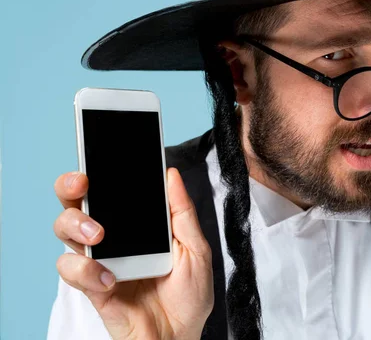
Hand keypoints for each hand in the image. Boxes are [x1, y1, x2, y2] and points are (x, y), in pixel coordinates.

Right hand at [53, 168, 213, 339]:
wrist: (180, 336)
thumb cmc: (189, 295)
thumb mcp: (196, 249)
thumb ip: (182, 213)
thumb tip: (171, 175)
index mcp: (137, 226)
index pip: (111, 192)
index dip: (100, 172)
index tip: (101, 158)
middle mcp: (113, 238)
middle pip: (77, 203)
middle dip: (71, 187)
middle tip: (83, 183)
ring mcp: (99, 261)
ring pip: (65, 230)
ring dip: (76, 225)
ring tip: (99, 234)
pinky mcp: (91, 286)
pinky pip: (72, 270)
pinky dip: (86, 271)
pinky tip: (110, 279)